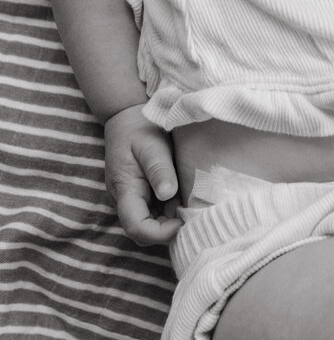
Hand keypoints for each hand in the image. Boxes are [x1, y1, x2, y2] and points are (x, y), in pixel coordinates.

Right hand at [104, 103, 181, 244]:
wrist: (127, 116)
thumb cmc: (140, 128)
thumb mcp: (151, 145)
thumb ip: (159, 169)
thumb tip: (168, 195)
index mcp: (125, 190)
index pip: (137, 227)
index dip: (160, 233)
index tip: (182, 221)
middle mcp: (126, 201)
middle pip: (143, 233)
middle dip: (167, 232)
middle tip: (191, 216)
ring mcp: (134, 199)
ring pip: (150, 225)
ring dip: (170, 221)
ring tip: (192, 206)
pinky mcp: (143, 194)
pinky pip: (155, 212)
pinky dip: (170, 211)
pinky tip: (186, 198)